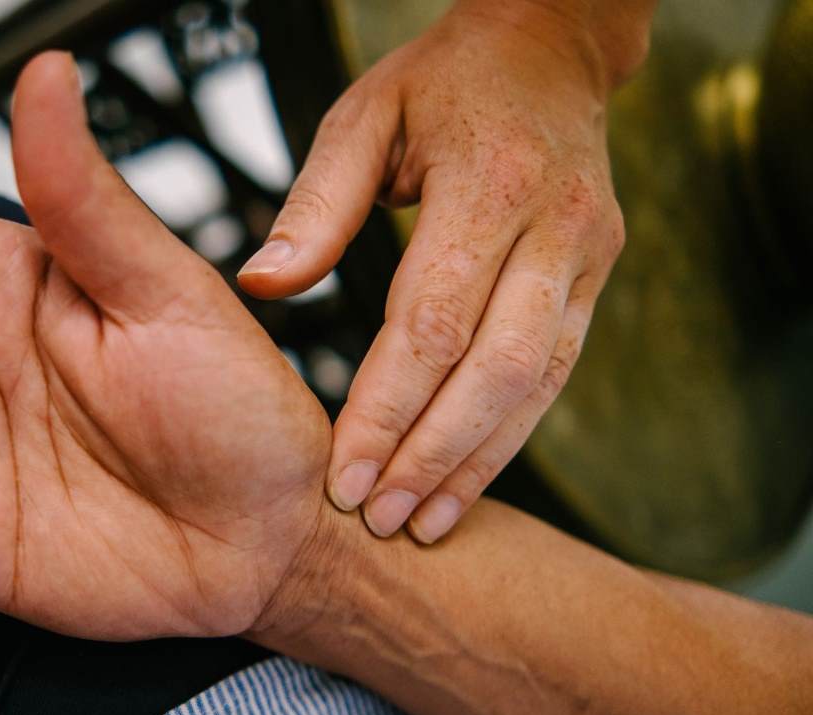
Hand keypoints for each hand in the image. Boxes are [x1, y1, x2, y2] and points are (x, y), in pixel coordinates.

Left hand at [237, 0, 640, 542]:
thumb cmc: (442, 82)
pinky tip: (463, 479)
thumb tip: (260, 283)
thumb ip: (315, 205)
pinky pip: (557, 372)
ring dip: (477, 462)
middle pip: (497, 369)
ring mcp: (587, 255)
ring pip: (539, 384)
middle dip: (433, 455)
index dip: (387, 406)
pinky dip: (508, 433)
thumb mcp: (363, 117)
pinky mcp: (597, 277)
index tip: (342, 471)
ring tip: (420, 522)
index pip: (433, 320)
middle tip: (377, 515)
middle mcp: (555, 225)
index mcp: (489, 183)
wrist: (550, 50)